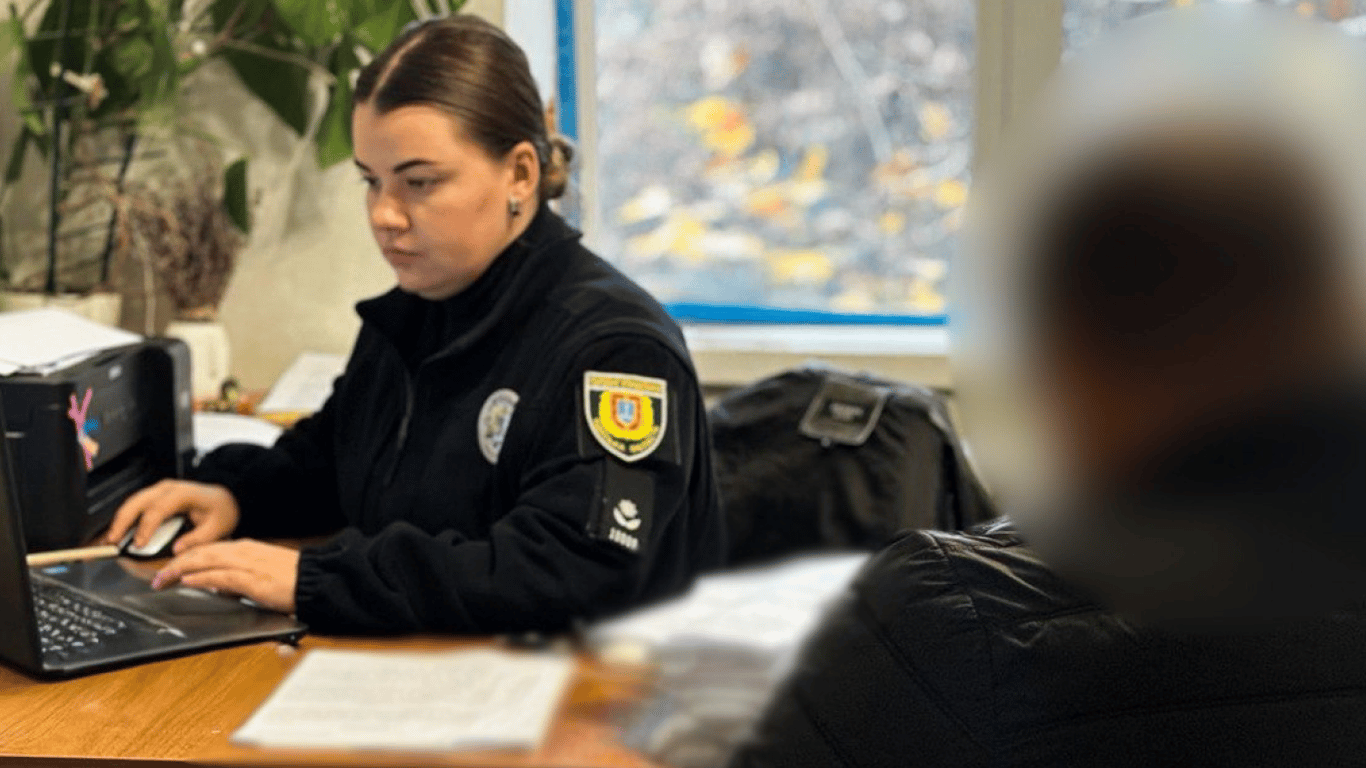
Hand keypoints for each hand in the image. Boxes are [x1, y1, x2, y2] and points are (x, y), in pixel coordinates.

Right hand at [105, 480, 239, 554]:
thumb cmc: (220, 512)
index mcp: (184, 494)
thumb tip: (176, 550)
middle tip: (112, 542)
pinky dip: (124, 519)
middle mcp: (168, 489)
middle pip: (138, 501)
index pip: (159, 508)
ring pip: (132, 502)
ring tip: (108, 541)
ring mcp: (158, 490)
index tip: (138, 544)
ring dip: (119, 521)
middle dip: (122, 521)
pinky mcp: (154, 497)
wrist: (221, 499)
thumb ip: (198, 539)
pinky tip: (117, 534)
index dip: (146, 527)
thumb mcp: (217, 527)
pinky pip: (135, 506)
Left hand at [151, 540, 299, 613]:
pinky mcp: (252, 579)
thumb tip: (216, 585)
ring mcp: (246, 564)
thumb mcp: (260, 573)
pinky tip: (187, 581)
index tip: (169, 569)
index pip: (207, 549)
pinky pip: (220, 576)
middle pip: (200, 552)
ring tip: (162, 579)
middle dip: (175, 563)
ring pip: (205, 561)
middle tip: (156, 577)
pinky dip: (201, 578)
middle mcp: (243, 551)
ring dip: (180, 569)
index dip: (184, 558)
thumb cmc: (291, 578)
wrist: (314, 579)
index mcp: (245, 549)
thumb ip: (236, 577)